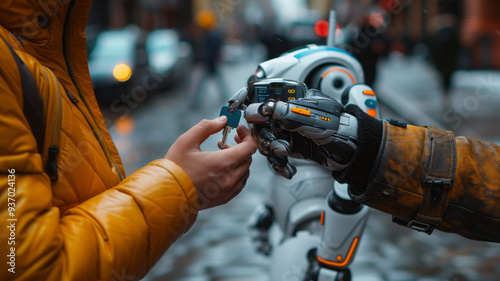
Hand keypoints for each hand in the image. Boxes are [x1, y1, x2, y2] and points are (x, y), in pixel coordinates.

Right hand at [165, 116, 257, 209]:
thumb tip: (223, 120)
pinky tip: (220, 169)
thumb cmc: (175, 167)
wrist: (166, 194)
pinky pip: (238, 184)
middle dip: (240, 146)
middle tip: (224, 142)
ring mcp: (227, 190)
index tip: (238, 130)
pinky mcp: (224, 198)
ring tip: (219, 155)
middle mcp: (229, 178)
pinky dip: (235, 173)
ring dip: (237, 160)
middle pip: (247, 158)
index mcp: (223, 163)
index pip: (250, 147)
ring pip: (244, 172)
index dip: (247, 135)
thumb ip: (207, 126)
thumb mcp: (187, 140)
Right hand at [244, 90, 358, 178]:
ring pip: (269, 142)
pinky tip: (287, 169)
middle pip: (264, 125)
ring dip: (273, 152)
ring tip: (283, 155)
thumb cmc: (337, 128)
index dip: (256, 112)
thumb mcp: (308, 117)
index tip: (251, 122)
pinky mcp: (294, 147)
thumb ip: (283, 112)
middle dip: (266, 137)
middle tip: (270, 144)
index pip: (267, 102)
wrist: (353, 151)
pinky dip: (280, 164)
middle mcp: (290, 114)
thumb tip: (262, 107)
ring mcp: (292, 132)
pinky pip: (278, 155)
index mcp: (294, 100)